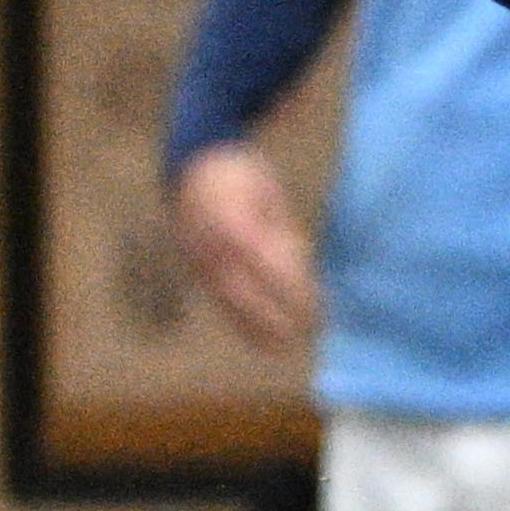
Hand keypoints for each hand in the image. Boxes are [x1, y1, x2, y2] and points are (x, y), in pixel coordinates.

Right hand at [171, 143, 319, 353]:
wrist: (191, 163)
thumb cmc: (241, 175)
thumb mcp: (268, 193)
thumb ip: (281, 230)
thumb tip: (301, 265)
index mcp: (233, 224)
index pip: (268, 267)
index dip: (293, 291)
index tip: (318, 307)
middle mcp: (212, 246)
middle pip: (247, 291)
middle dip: (279, 315)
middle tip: (311, 330)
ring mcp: (199, 259)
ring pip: (230, 302)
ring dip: (258, 327)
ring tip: (286, 346)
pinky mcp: (195, 268)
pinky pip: (219, 300)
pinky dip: (239, 322)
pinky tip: (259, 341)